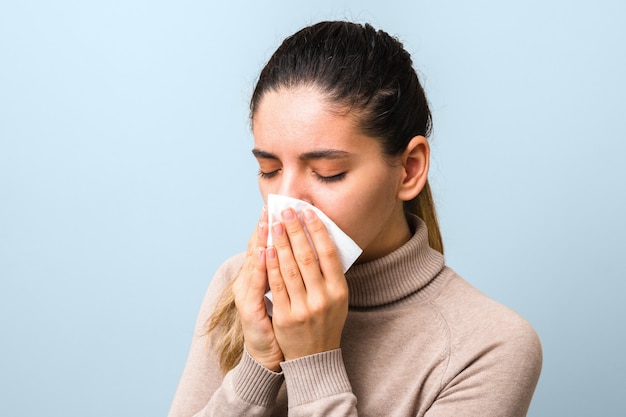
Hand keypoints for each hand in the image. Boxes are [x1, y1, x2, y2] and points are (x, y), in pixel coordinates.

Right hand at [232, 207, 283, 370]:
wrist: (270, 354)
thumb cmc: (280, 321)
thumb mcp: (280, 293)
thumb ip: (283, 271)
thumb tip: (295, 245)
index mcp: (252, 276)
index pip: (259, 244)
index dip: (265, 226)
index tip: (272, 207)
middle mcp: (245, 282)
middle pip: (254, 248)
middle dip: (264, 227)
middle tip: (271, 207)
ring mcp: (245, 294)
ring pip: (253, 261)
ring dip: (261, 240)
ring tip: (268, 221)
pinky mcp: (247, 307)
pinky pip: (255, 283)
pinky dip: (260, 266)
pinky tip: (265, 252)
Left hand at [266, 208, 348, 360]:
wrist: (314, 357)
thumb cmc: (325, 321)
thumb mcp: (337, 299)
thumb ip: (330, 274)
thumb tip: (319, 238)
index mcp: (339, 291)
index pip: (328, 254)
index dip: (318, 231)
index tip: (308, 212)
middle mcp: (324, 298)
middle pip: (307, 257)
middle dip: (295, 231)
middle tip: (286, 211)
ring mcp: (304, 308)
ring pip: (290, 268)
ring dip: (280, 243)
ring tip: (274, 224)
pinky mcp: (285, 317)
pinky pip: (276, 285)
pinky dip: (270, 265)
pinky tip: (266, 249)